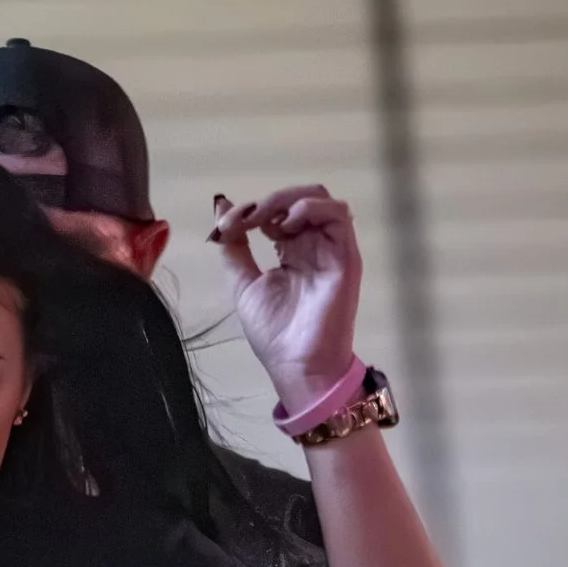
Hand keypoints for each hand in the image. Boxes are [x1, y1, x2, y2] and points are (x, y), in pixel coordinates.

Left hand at [210, 186, 361, 420]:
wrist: (298, 367)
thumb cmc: (275, 334)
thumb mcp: (244, 284)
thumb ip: (234, 247)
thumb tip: (222, 207)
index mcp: (292, 250)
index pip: (276, 212)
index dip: (251, 211)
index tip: (226, 226)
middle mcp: (314, 245)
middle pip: (299, 199)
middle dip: (269, 201)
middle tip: (245, 217)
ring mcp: (331, 249)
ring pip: (319, 199)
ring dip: (287, 200)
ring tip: (264, 218)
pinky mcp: (345, 256)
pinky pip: (338, 214)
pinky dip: (312, 207)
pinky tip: (288, 223)